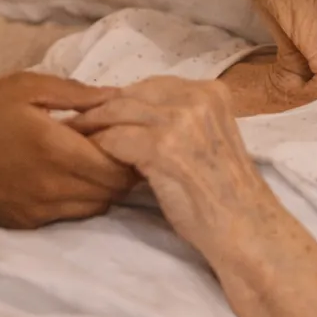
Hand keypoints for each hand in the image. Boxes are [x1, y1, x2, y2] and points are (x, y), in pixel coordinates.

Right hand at [0, 72, 135, 227]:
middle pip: (113, 191)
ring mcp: (41, 211)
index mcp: (57, 150)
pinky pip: (71, 216)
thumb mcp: (25, 86)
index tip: (126, 132)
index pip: (119, 167)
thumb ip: (76, 94)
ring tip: (90, 160)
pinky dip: (80, 199)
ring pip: (96, 208)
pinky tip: (66, 176)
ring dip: (103, 186)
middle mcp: (55, 188)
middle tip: (113, 144)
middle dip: (122, 169)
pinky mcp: (27, 224)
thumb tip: (117, 96)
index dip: (132, 152)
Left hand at [68, 76, 267, 255]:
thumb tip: (131, 115)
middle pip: (131, 95)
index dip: (121, 99)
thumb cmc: (225, 195)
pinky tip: (85, 157)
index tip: (96, 111)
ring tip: (70, 136)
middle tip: (72, 121)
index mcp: (211, 92)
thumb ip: (178, 121)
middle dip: (99, 108)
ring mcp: (181, 120)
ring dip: (90, 126)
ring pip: (117, 113)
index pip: (152, 86)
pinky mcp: (163, 147)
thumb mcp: (206, 141)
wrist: (246, 230)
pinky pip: (115, 139)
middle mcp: (198, 98)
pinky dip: (96, 147)